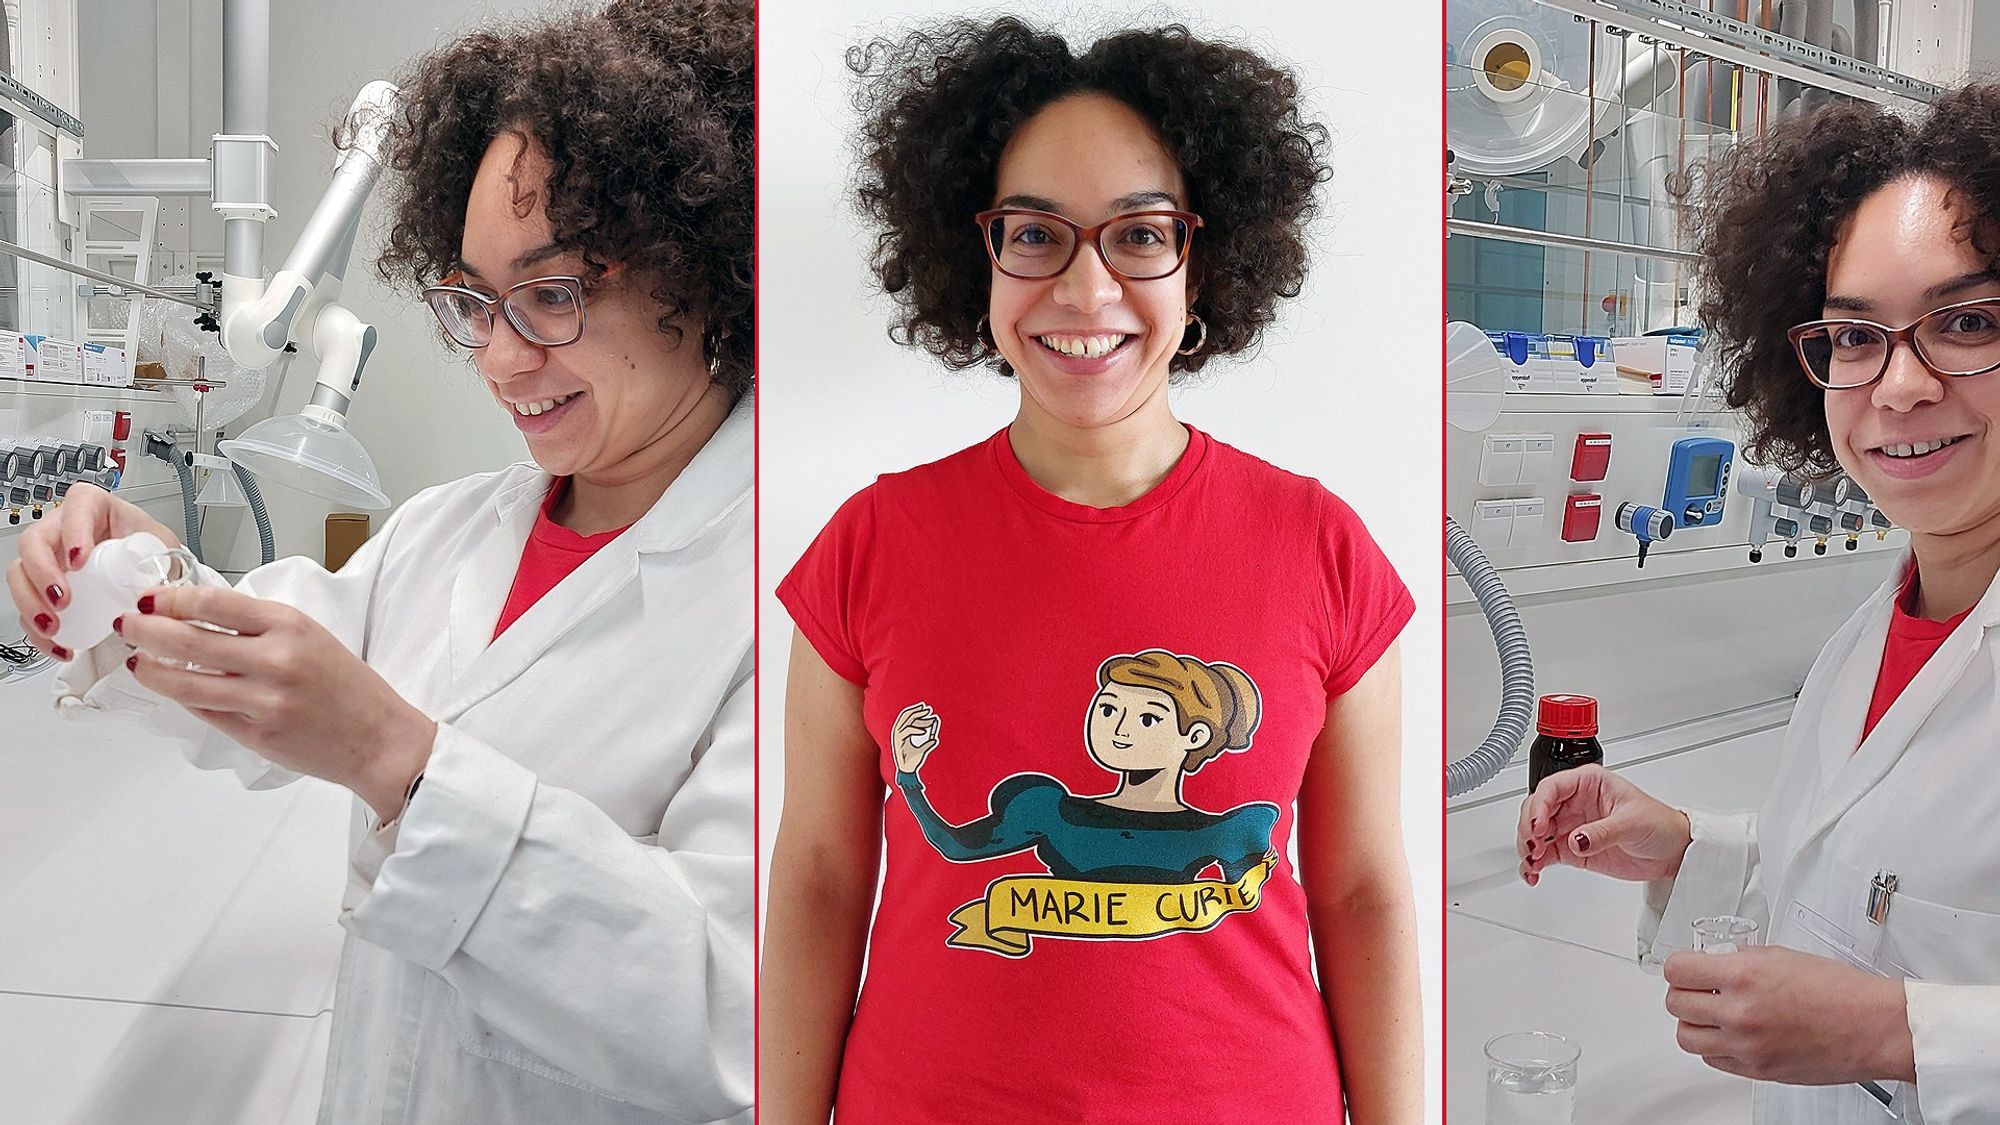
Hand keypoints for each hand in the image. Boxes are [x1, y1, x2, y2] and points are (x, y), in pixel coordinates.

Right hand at [5, 483, 178, 659]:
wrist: (146, 566)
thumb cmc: (148, 546)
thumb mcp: (161, 545)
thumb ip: (159, 561)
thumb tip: (152, 589)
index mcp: (94, 507)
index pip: (77, 507)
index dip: (73, 532)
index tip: (79, 560)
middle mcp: (62, 528)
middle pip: (34, 542)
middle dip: (42, 574)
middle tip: (63, 601)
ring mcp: (48, 556)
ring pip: (20, 573)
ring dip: (30, 604)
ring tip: (54, 627)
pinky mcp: (43, 585)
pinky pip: (27, 605)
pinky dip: (36, 629)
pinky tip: (57, 643)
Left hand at [122, 584, 435, 820]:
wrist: (379, 738)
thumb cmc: (349, 687)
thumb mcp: (313, 637)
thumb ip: (262, 627)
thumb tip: (203, 617)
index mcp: (291, 626)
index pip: (214, 603)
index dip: (172, 599)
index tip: (152, 598)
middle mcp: (276, 660)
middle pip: (188, 640)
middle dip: (146, 630)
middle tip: (127, 624)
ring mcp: (264, 700)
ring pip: (185, 681)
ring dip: (151, 669)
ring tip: (135, 661)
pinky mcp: (256, 734)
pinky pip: (204, 711)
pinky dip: (183, 697)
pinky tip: (172, 687)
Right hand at [890, 702, 937, 773]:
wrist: (908, 772)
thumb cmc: (913, 761)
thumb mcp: (923, 750)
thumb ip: (928, 742)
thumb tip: (935, 738)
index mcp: (902, 733)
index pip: (907, 717)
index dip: (916, 711)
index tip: (927, 709)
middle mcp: (898, 733)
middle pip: (906, 716)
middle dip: (918, 711)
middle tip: (928, 709)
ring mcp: (897, 737)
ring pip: (906, 721)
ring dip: (918, 717)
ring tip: (930, 718)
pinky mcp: (898, 741)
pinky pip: (907, 731)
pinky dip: (916, 729)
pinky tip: (925, 731)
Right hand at [1517, 764, 1691, 884]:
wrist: (1673, 852)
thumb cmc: (1660, 824)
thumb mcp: (1632, 823)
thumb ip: (1602, 832)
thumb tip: (1575, 840)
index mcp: (1588, 783)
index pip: (1551, 788)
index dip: (1539, 805)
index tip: (1538, 826)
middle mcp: (1574, 802)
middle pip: (1536, 810)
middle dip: (1528, 828)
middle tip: (1533, 847)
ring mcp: (1571, 826)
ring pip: (1535, 833)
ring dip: (1527, 848)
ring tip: (1532, 864)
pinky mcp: (1572, 849)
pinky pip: (1544, 854)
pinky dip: (1534, 864)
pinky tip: (1533, 873)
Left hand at [1664, 945, 1915, 1083]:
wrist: (1874, 1027)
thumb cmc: (1841, 992)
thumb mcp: (1781, 956)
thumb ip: (1740, 959)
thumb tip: (1713, 960)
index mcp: (1744, 976)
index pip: (1677, 970)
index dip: (1679, 967)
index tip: (1686, 967)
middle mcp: (1740, 1012)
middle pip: (1676, 1004)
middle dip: (1684, 993)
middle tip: (1697, 989)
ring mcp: (1747, 1045)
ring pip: (1686, 1037)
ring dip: (1693, 1023)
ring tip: (1710, 1014)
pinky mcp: (1758, 1070)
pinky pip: (1713, 1059)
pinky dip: (1714, 1047)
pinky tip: (1730, 1034)